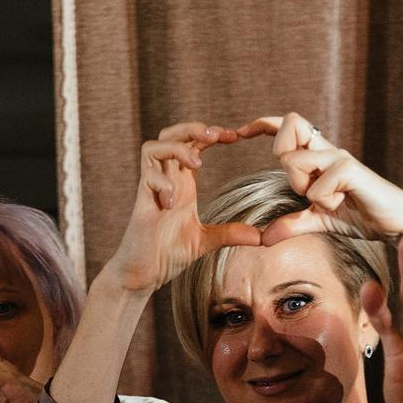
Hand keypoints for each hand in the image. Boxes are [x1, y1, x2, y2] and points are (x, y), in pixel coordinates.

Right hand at [101, 120, 271, 293]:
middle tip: (217, 136)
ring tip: (197, 164)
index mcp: (182, 182)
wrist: (143, 274)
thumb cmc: (167, 254)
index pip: (193, 143)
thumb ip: (230, 234)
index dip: (212, 133)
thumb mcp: (206, 241)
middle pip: (171, 134)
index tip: (235, 136)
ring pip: (154, 147)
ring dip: (177, 148)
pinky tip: (172, 203)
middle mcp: (166, 179)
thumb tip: (261, 238)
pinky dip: (162, 183)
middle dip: (193, 128)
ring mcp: (152, 189)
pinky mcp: (141, 203)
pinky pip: (147, 177)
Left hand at [246, 112, 402, 252]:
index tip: (240, 133)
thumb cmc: (362, 215)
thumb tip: (263, 238)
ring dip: (304, 187)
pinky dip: (324, 202)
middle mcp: (327, 150)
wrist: (398, 223)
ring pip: (295, 162)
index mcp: (318, 156)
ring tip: (329, 201)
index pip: (287, 127)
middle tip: (303, 186)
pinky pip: (318, 186)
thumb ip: (293, 224)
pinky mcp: (351, 170)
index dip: (263, 125)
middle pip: (289, 126)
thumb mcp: (320, 221)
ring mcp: (339, 157)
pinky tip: (343, 204)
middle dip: (283, 157)